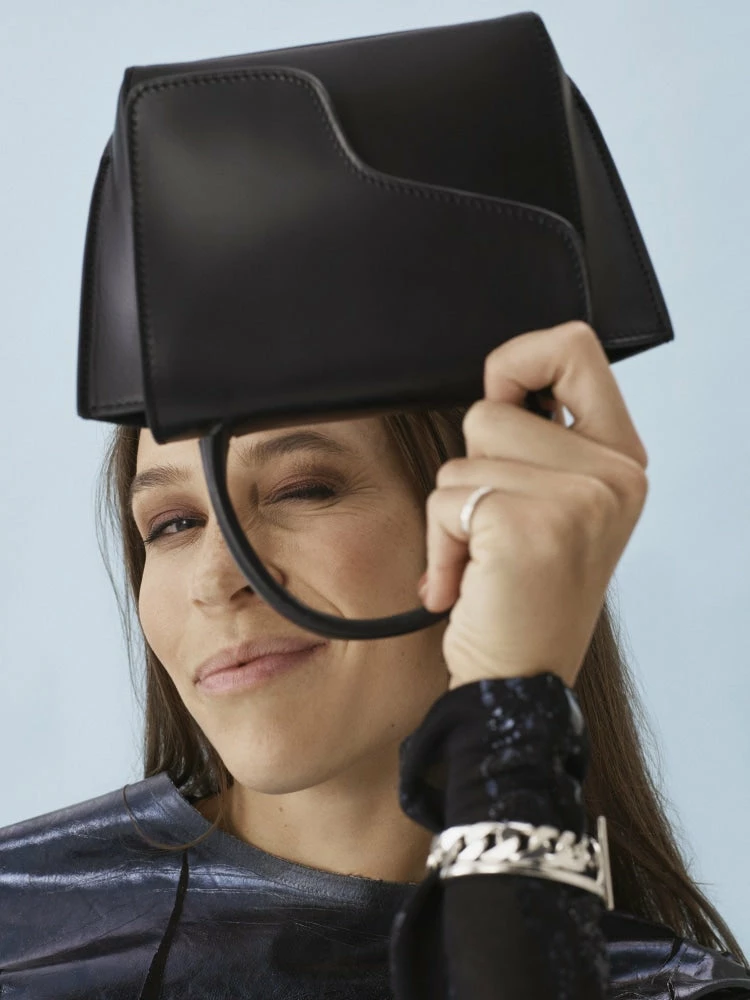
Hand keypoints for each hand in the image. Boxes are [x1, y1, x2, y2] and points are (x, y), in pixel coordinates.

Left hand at [419, 320, 648, 691]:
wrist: (520, 684)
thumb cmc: (528, 600)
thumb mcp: (560, 511)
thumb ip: (544, 445)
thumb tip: (498, 388)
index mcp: (621, 461)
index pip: (574, 348)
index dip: (519, 361)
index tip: (502, 401)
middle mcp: (612, 477)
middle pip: (492, 408)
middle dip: (471, 469)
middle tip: (496, 528)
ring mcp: (576, 500)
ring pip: (461, 455)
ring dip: (452, 512)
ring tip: (485, 561)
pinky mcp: (526, 525)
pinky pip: (444, 499)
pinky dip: (439, 544)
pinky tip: (469, 584)